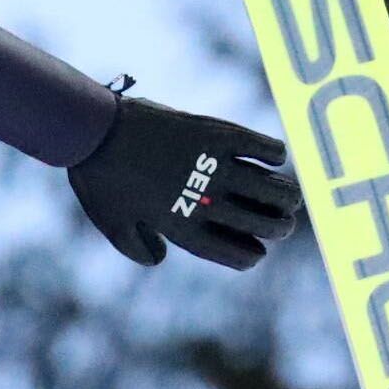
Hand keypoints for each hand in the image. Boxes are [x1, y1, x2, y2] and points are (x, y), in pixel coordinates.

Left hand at [68, 87, 305, 270]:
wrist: (94, 130)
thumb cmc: (99, 179)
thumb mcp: (112, 224)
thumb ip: (137, 248)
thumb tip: (160, 258)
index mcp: (180, 225)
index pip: (229, 250)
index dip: (249, 255)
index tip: (259, 253)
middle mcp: (203, 199)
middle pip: (256, 221)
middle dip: (277, 227)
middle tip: (286, 225)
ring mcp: (211, 164)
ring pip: (266, 186)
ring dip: (285, 194)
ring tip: (293, 198)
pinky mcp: (213, 133)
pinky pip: (255, 145)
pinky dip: (271, 152)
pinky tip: (278, 157)